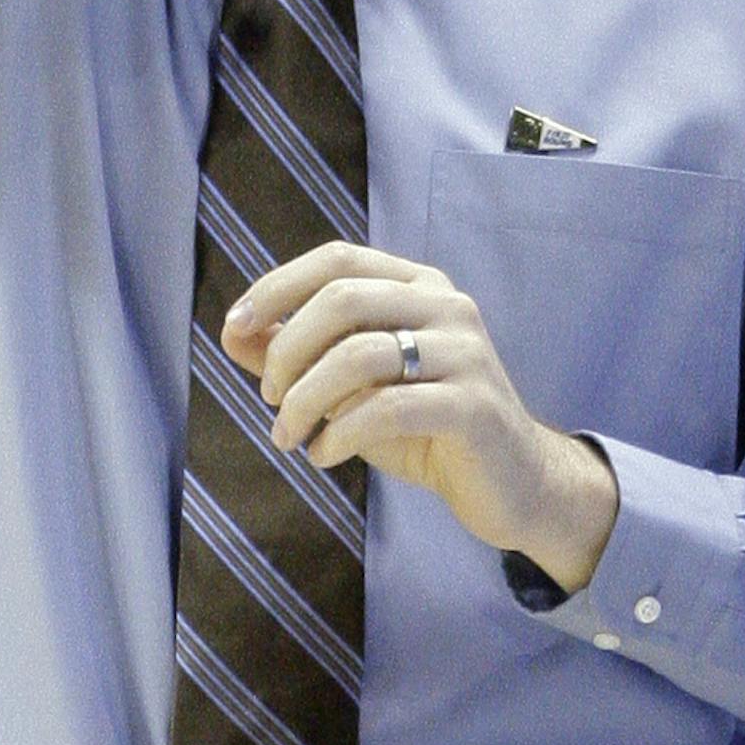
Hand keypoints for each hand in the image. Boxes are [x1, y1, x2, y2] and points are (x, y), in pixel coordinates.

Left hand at [224, 244, 620, 593]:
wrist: (512, 484)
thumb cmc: (424, 429)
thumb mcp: (353, 388)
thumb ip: (299, 356)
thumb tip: (232, 331)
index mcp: (419, 286)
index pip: (338, 260)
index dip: (277, 287)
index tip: (235, 327)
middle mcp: (446, 305)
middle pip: (341, 299)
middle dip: (287, 349)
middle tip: (271, 399)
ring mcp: (464, 352)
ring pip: (358, 354)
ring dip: (304, 400)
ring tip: (288, 435)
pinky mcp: (472, 405)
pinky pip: (387, 408)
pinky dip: (339, 433)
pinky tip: (324, 455)